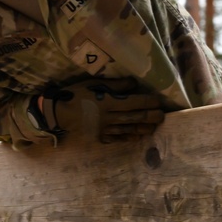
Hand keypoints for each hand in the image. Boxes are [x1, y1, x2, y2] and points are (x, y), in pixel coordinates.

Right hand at [37, 79, 164, 142]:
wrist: (59, 113)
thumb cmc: (76, 95)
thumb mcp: (94, 84)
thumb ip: (115, 85)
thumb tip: (134, 83)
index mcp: (107, 102)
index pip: (133, 102)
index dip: (147, 102)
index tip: (158, 101)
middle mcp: (108, 117)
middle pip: (134, 117)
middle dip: (150, 116)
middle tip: (163, 116)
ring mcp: (104, 129)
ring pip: (128, 129)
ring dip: (143, 128)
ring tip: (154, 127)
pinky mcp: (99, 138)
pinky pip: (118, 138)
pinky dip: (129, 137)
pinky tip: (138, 136)